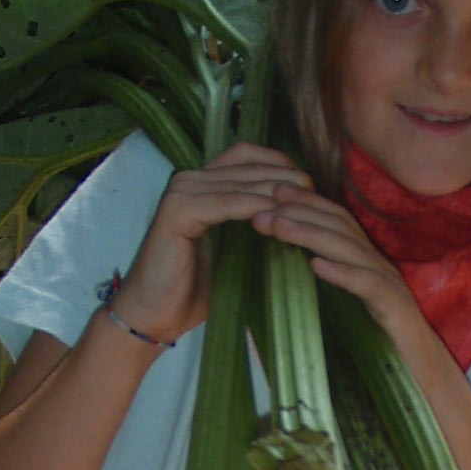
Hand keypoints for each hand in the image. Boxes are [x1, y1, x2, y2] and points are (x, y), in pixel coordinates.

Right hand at [111, 143, 310, 342]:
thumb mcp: (233, 250)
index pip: (247, 155)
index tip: (309, 186)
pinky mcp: (178, 211)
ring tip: (305, 204)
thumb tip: (297, 217)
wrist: (155, 314)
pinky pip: (226, 203)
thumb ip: (255, 225)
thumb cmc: (193, 289)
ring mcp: (181, 192)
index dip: (280, 164)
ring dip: (276, 192)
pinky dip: (254, 208)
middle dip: (286, 176)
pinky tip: (277, 219)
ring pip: (241, 182)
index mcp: (201, 184)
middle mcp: (189, 180)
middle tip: (315, 193)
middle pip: (247, 163)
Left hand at [250, 187, 426, 352]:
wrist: (422, 374)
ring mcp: (388, 284)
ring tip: (278, 227)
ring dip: (311, 234)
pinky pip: (367, 285)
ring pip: (348, 249)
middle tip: (263, 209)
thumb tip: (285, 284)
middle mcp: (377, 265)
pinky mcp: (395, 308)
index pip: (335, 221)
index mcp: (365, 262)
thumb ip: (323, 292)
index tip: (272, 193)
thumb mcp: (347, 311)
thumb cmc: (381, 346)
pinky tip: (317, 266)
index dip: (306, 203)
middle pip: (339, 227)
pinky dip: (342, 272)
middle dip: (300, 212)